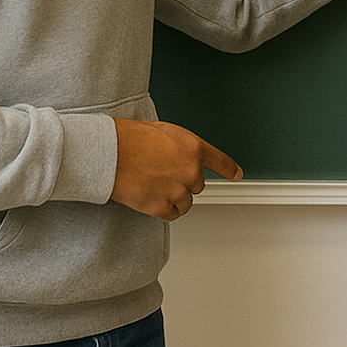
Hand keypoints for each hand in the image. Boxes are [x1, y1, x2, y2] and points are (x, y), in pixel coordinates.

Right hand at [110, 118, 241, 220]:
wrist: (109, 153)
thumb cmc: (131, 138)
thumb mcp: (165, 132)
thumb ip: (180, 147)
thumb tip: (180, 157)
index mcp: (194, 148)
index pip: (220, 162)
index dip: (230, 170)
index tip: (237, 175)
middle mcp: (191, 171)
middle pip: (198, 185)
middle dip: (184, 182)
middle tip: (162, 175)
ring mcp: (177, 190)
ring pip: (186, 203)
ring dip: (175, 198)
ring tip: (155, 187)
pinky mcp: (160, 207)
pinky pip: (171, 215)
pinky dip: (164, 211)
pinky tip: (152, 201)